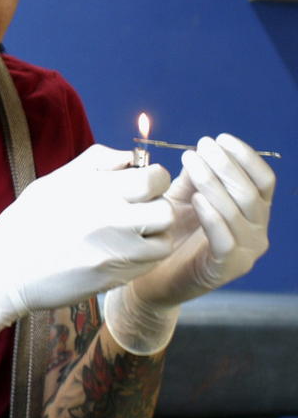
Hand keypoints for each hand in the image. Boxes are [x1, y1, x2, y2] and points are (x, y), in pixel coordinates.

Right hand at [0, 144, 173, 354]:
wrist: (7, 269)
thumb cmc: (27, 221)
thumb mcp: (55, 180)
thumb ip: (96, 162)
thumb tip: (128, 156)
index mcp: (98, 189)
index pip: (155, 177)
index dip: (153, 178)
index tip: (140, 185)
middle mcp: (113, 218)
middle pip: (165, 209)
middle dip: (157, 206)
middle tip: (140, 210)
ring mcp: (117, 251)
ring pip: (164, 239)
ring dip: (155, 234)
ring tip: (134, 232)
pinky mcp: (117, 276)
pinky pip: (150, 263)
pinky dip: (145, 256)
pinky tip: (124, 251)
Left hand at [104, 133, 274, 354]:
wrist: (154, 278)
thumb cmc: (172, 234)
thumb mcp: (183, 198)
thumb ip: (195, 177)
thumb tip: (201, 149)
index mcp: (254, 212)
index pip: (263, 180)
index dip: (245, 156)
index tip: (220, 138)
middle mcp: (258, 232)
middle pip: (250, 191)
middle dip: (225, 163)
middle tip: (201, 146)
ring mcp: (246, 252)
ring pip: (238, 210)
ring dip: (213, 181)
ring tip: (192, 162)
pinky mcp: (226, 269)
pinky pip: (225, 239)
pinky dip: (212, 215)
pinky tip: (196, 199)